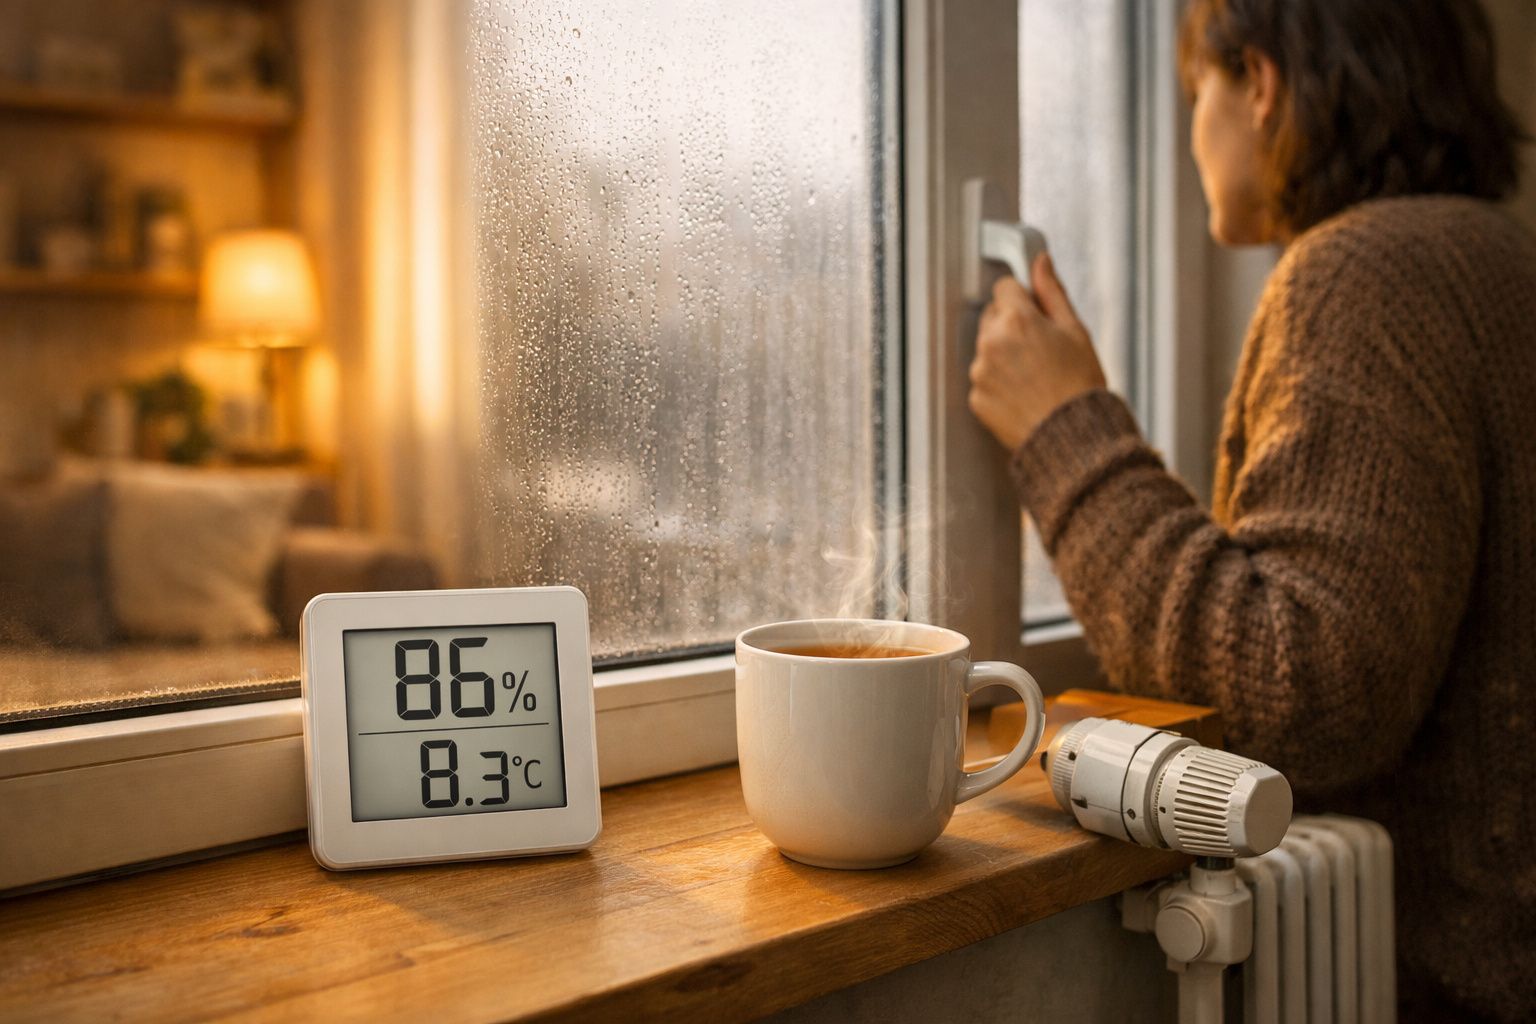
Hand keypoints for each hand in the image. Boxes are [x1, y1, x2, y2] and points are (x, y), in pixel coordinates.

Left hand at [968, 252, 1107, 451]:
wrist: (1072, 437)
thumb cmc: (1080, 385)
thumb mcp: (1075, 331)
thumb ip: (1052, 292)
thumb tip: (1040, 262)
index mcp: (1016, 320)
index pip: (1005, 287)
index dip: (1023, 299)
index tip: (1037, 314)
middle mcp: (990, 343)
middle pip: (993, 317)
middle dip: (1012, 325)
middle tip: (1041, 348)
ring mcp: (979, 372)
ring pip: (987, 349)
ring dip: (1004, 354)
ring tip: (1036, 376)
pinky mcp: (976, 398)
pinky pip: (985, 379)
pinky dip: (999, 383)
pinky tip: (1025, 394)